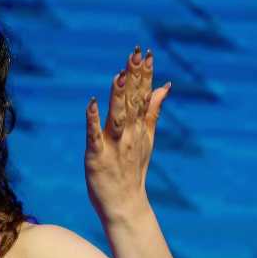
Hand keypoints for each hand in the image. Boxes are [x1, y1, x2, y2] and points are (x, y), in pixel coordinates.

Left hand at [84, 45, 170, 223]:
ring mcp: (114, 145)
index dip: (144, 75)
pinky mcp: (97, 156)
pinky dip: (93, 119)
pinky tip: (92, 103)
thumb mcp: (147, 138)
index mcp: (140, 128)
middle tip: (135, 55)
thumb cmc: (133, 171)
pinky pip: (94, 135)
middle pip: (132, 101)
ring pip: (117, 116)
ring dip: (118, 96)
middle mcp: (129, 134)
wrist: (126, 205)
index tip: (146, 53)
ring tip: (119, 75)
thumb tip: (164, 85)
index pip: (143, 96)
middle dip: (134, 78)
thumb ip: (153, 111)